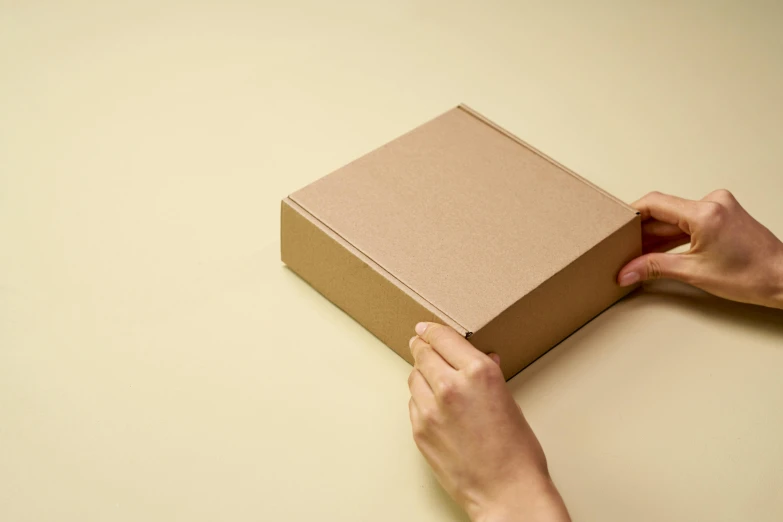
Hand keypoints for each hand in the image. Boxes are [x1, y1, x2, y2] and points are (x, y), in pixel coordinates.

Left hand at [407, 322, 569, 521]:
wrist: (506, 492)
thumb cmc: (516, 452)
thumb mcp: (509, 402)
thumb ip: (490, 376)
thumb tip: (484, 359)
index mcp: (479, 372)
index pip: (443, 337)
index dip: (431, 330)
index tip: (425, 327)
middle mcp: (451, 386)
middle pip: (422, 353)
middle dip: (422, 347)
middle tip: (421, 344)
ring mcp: (431, 409)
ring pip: (413, 377)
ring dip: (421, 373)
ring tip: (434, 378)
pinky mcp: (420, 430)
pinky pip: (413, 403)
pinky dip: (421, 399)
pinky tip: (435, 405)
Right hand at [618, 190, 782, 308]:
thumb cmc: (751, 276)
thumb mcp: (694, 273)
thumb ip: (654, 268)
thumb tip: (627, 271)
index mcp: (705, 212)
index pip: (655, 203)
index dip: (631, 214)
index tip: (615, 225)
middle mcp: (713, 203)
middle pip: (664, 211)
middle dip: (642, 231)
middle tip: (623, 248)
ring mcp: (719, 207)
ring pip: (675, 218)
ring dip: (657, 236)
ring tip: (639, 254)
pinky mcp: (723, 215)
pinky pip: (689, 221)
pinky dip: (674, 235)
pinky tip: (660, 251)